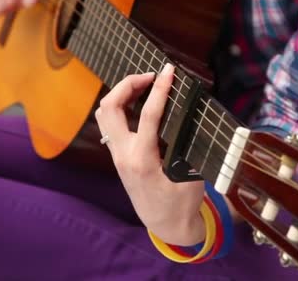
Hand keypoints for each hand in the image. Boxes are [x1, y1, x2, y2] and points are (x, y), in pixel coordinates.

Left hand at [95, 64, 205, 245]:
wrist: (165, 225)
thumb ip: (189, 146)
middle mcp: (124, 155)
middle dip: (127, 84)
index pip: (147, 115)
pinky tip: (138, 102)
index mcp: (143, 160)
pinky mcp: (118, 156)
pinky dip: (121, 106)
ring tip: (144, 85)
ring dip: (121, 93)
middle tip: (151, 76)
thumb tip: (189, 115)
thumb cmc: (181, 204)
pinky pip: (110, 123)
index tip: (168, 72)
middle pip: (110, 107)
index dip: (159, 89)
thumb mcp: (193, 176)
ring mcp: (117, 155)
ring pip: (104, 114)